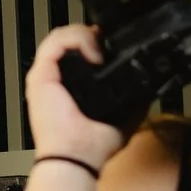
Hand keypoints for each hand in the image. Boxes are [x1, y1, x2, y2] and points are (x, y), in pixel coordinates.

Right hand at [25, 24, 127, 167]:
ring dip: (84, 35)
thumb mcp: (125, 115)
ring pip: (61, 35)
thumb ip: (134, 97)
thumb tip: (149, 85)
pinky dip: (77, 39)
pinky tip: (93, 54)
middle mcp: (56, 78)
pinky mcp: (41, 74)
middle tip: (107, 43)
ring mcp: (46, 74)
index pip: (77, 51)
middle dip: (90, 34)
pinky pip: (56, 41)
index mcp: (70, 86)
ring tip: (100, 51)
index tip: (112, 44)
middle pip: (68, 39)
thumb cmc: (93, 145)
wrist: (77, 156)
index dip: (96, 42)